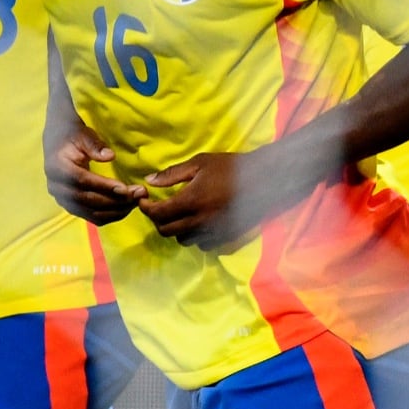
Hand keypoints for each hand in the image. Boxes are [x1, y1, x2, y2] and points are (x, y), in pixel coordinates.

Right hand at [46, 125, 145, 225]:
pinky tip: (126, 207)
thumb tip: (110, 156)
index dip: (104, 186)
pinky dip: (110, 215)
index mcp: (57, 168)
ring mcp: (63, 200)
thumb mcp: (83, 134)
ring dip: (116, 210)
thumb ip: (95, 145)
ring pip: (92, 213)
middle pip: (88, 200)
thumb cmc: (72, 136)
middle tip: (139, 195)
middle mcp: (57, 188)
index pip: (82, 181)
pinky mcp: (71, 207)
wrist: (57, 143)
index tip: (125, 188)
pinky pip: (92, 217)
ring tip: (137, 201)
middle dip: (116, 200)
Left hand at [140, 148, 309, 253]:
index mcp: (191, 201)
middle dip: (157, 220)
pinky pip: (201, 245)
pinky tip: (198, 223)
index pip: (158, 214)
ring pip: (182, 240)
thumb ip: (172, 174)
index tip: (144, 200)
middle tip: (159, 207)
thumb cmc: (231, 167)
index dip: (145, 208)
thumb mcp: (200, 163)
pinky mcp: (224, 238)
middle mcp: (199, 221)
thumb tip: (148, 181)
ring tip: (180, 215)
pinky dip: (194, 237)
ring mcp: (212, 232)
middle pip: (166, 231)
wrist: (264, 180)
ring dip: (176, 229)